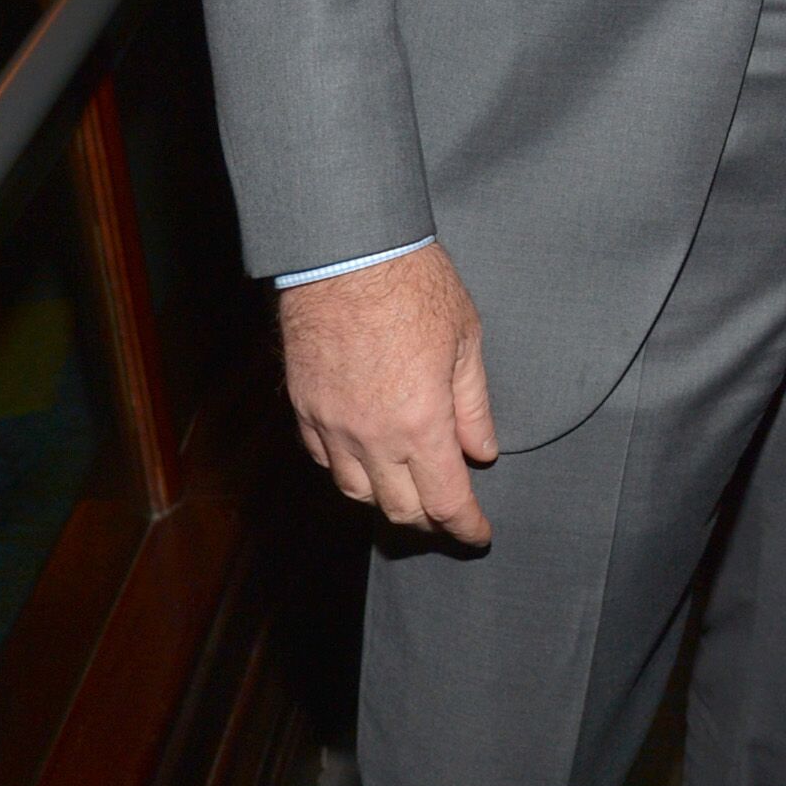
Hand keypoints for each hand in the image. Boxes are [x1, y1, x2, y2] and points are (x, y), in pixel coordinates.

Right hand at [281, 240, 497, 545]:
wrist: (346, 251)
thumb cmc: (412, 285)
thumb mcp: (465, 340)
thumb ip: (473, 406)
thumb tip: (481, 451)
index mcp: (421, 423)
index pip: (446, 502)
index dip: (465, 526)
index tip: (477, 534)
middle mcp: (373, 436)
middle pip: (400, 509)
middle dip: (430, 520)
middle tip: (450, 513)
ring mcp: (332, 425)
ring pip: (357, 492)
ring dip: (387, 499)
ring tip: (409, 488)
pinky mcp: (304, 408)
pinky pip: (324, 460)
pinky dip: (350, 469)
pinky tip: (367, 457)